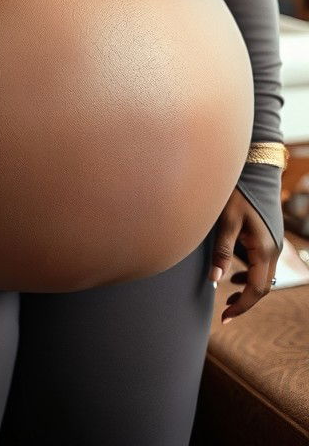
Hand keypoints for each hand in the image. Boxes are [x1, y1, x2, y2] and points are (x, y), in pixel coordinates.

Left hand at [209, 186, 280, 322]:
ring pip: (264, 277)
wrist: (256, 171)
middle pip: (263, 287)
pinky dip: (251, 275)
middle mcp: (274, 251)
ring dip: (248, 290)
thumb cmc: (238, 193)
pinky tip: (235, 275)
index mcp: (264, 250)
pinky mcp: (269, 238)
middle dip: (245, 302)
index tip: (226, 318)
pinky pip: (263, 266)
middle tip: (225, 313)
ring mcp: (274, 245)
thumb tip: (215, 280)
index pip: (256, 289)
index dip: (242, 306)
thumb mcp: (226, 221)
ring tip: (228, 297)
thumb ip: (222, 251)